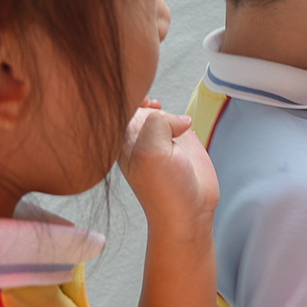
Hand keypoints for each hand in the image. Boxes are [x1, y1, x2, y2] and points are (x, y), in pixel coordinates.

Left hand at [121, 102, 218, 240]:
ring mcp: (159, 138)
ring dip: (161, 106)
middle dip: (142, 97)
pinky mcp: (180, 141)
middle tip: (153, 105)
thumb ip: (158, 122)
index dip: (127, 96)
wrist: (189, 210)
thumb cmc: (164, 189)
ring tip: (166, 116)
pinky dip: (178, 115)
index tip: (141, 101)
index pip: (117, 108)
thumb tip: (180, 119)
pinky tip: (182, 124)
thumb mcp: (152, 152)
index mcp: (122, 140)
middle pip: (135, 104)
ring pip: (156, 109)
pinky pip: (176, 118)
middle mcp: (138, 137)